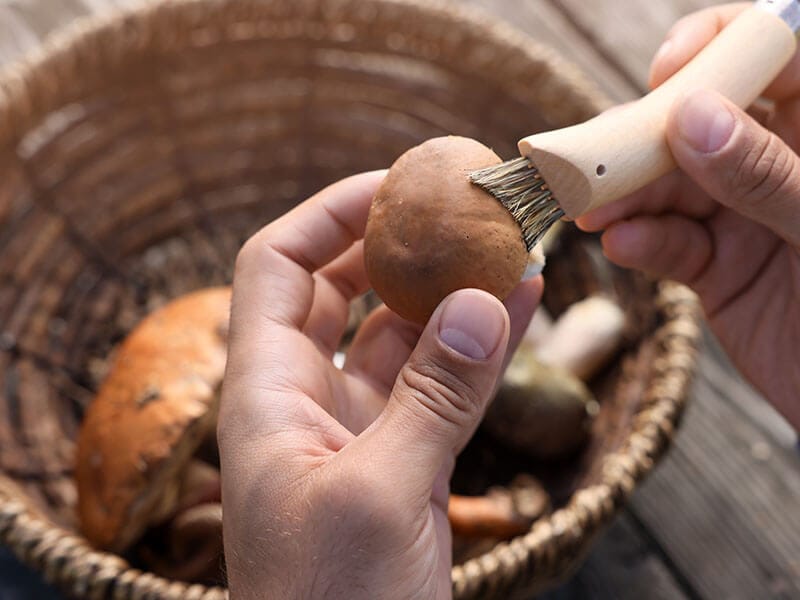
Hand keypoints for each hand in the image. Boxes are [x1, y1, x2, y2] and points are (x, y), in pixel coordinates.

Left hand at [217, 171, 541, 597]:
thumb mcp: (380, 497)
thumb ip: (433, 398)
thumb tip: (481, 302)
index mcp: (267, 395)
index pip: (276, 268)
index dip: (326, 215)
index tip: (394, 186)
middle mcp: (307, 400)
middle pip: (341, 291)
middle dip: (397, 245)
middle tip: (460, 208)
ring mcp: (358, 429)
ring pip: (401, 338)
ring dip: (451, 294)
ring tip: (511, 250)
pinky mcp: (401, 461)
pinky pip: (437, 387)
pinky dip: (474, 350)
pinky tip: (519, 313)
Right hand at [577, 4, 799, 429]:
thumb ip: (766, 175)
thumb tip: (692, 116)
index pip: (776, 57)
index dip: (718, 48)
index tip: (666, 70)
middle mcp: (779, 166)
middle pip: (699, 122)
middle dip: (644, 135)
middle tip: (596, 154)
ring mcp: (745, 216)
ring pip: (671, 186)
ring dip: (626, 196)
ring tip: (590, 210)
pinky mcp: (718, 267)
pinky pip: (669, 244)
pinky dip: (640, 243)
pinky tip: (620, 245)